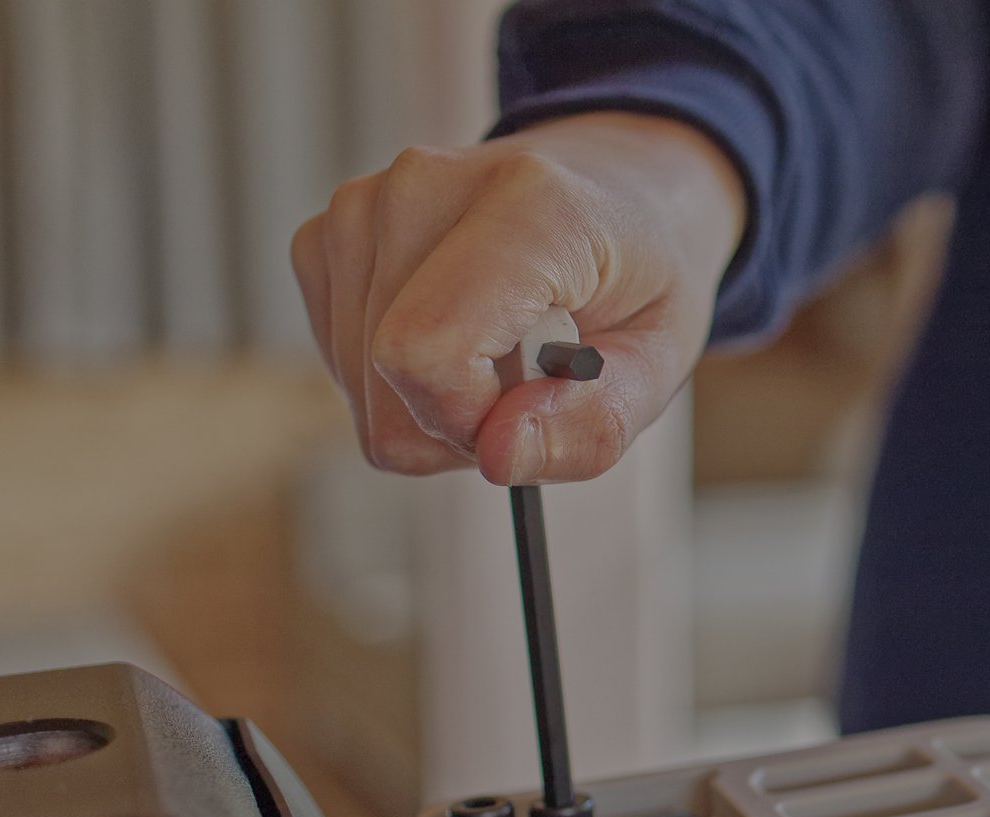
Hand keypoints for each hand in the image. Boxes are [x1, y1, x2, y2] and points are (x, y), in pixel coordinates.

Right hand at [291, 113, 745, 483]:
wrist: (611, 188)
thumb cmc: (639, 274)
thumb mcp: (664, 358)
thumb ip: (595, 421)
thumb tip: (499, 455)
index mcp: (528, 205)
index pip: (427, 348)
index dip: (468, 418)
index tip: (527, 409)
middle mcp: (423, 187)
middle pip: (389, 378)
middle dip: (459, 420)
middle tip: (528, 378)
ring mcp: (362, 204)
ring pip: (358, 387)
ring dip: (431, 402)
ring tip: (498, 350)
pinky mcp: (326, 234)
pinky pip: (340, 365)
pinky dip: (399, 379)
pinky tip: (453, 335)